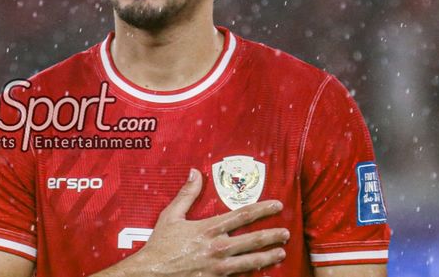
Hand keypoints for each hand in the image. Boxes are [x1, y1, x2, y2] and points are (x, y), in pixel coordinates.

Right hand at [101, 168, 288, 275]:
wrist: (151, 273)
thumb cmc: (160, 245)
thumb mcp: (171, 216)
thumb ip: (186, 194)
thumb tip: (194, 172)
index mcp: (208, 229)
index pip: (242, 216)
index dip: (262, 209)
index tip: (277, 205)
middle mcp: (217, 248)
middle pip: (252, 240)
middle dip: (272, 235)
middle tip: (286, 232)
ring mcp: (218, 267)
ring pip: (250, 261)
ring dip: (268, 256)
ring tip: (281, 252)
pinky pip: (239, 276)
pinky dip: (252, 273)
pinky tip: (262, 270)